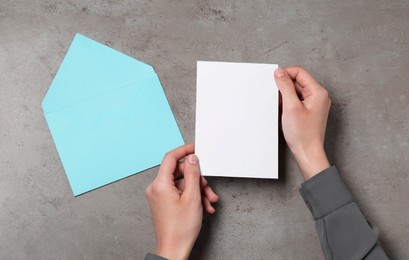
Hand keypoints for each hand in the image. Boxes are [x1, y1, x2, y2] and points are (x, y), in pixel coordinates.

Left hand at [145, 144, 218, 259]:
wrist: (174, 249)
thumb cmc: (181, 228)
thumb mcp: (192, 197)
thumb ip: (192, 174)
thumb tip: (192, 159)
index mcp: (160, 184)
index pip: (171, 158)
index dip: (184, 151)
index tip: (195, 149)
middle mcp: (156, 188)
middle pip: (178, 172)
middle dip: (196, 178)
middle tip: (207, 187)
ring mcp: (159, 195)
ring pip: (181, 183)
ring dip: (197, 190)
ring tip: (208, 201)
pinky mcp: (163, 202)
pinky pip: (178, 192)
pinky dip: (191, 196)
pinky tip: (203, 206)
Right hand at [274, 67, 330, 179]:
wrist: (307, 153)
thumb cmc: (302, 134)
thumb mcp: (290, 107)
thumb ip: (285, 87)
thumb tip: (279, 73)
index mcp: (318, 92)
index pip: (300, 72)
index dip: (285, 73)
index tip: (274, 79)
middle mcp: (318, 96)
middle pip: (298, 81)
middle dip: (284, 87)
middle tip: (277, 97)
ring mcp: (314, 104)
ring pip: (296, 91)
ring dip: (285, 96)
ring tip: (282, 109)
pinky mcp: (309, 111)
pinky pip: (296, 100)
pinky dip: (288, 104)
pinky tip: (284, 113)